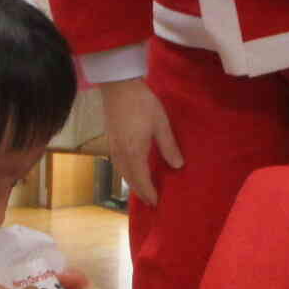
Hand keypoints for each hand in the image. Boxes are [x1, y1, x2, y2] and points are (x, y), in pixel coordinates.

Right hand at [99, 77, 181, 205]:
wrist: (118, 86)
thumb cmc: (142, 103)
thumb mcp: (161, 124)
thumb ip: (169, 146)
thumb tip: (178, 166)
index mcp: (134, 152)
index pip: (142, 179)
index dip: (149, 192)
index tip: (156, 203)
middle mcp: (121, 153)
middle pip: (130, 179)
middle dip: (140, 191)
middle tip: (150, 201)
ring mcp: (113, 146)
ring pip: (122, 172)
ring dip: (132, 183)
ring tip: (142, 189)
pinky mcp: (110, 139)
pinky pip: (118, 164)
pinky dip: (125, 172)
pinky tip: (131, 169)